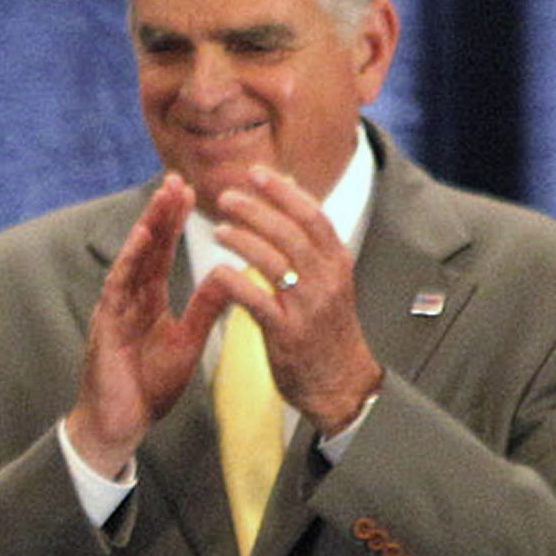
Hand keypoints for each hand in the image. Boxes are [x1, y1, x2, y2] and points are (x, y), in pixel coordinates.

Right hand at [66, 176, 227, 475]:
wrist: (122, 423)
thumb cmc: (148, 387)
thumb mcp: (188, 342)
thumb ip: (205, 309)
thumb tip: (229, 276)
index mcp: (147, 302)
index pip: (162, 254)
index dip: (174, 224)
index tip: (191, 193)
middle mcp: (129, 299)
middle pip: (146, 248)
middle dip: (161, 213)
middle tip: (178, 178)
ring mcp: (114, 309)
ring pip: (133, 259)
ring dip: (147, 226)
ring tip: (163, 196)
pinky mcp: (106, 325)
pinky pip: (118, 287)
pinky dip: (129, 260)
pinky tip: (141, 237)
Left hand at [211, 165, 383, 432]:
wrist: (339, 383)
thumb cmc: (326, 330)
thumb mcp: (328, 282)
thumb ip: (310, 248)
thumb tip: (291, 203)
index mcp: (337, 262)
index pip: (312, 215)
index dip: (284, 191)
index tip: (257, 172)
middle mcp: (327, 279)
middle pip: (291, 232)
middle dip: (257, 209)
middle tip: (225, 196)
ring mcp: (308, 306)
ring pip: (275, 262)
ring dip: (244, 240)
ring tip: (217, 229)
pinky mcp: (288, 333)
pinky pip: (259, 301)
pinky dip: (237, 284)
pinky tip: (216, 272)